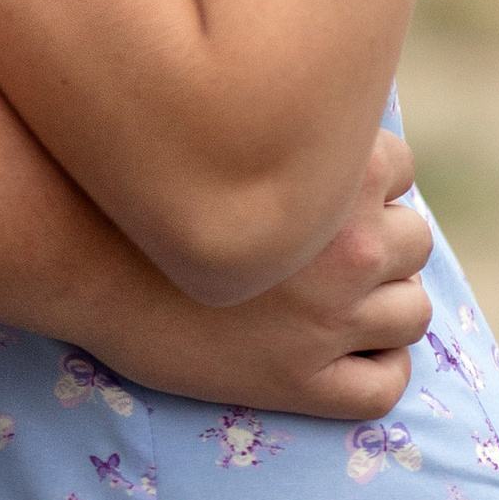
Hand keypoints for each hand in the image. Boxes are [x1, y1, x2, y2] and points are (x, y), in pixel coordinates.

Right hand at [77, 129, 434, 420]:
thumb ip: (294, 128)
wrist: (83, 256)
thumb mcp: (234, 130)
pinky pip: (387, 384)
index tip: (328, 190)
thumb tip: (334, 115)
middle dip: (380, 241)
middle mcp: (350, 248)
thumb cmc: (148, 180)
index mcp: (340, 176)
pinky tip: (336, 353)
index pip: (402, 169)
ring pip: (413, 311)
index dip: (366, 179)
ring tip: (331, 299)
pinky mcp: (305, 385)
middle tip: (326, 249)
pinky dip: (375, 368)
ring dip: (383, 304)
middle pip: (415, 241)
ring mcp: (331, 322)